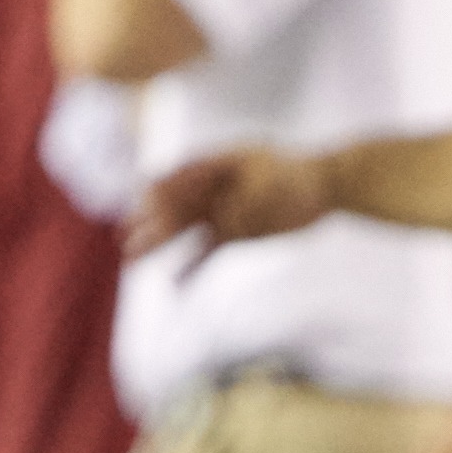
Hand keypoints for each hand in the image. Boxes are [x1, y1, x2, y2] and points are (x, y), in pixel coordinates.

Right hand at [130, 147, 330, 255]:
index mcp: (214, 166)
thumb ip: (245, 201)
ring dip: (159, 245)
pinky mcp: (233, 234)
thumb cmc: (296, 175)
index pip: (180, 179)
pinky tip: (174, 285)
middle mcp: (211, 191)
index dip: (161, 193)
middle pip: (176, 208)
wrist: (325, 187)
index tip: (143, 205)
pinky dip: (192, 268)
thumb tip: (225, 222)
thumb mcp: (270, 181)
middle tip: (126, 240)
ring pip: (184, 232)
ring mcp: (220, 212)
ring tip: (130, 260)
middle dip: (151, 224)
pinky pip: (207, 253)